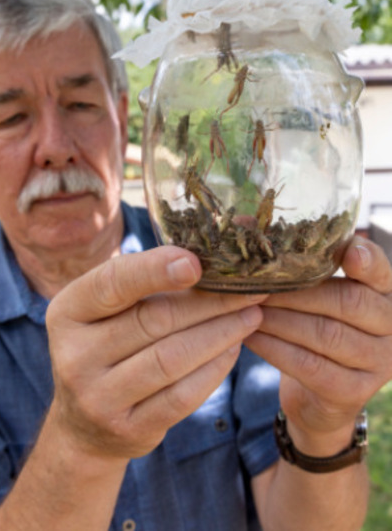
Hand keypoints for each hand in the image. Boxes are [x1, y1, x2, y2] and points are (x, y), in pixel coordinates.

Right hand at [45, 245, 264, 460]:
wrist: (83, 426)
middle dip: (208, 303)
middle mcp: (73, 355)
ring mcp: (98, 396)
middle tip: (249, 290)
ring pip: (171, 358)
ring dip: (220, 334)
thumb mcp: (99, 314)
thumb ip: (135, 287)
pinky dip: (214, 370)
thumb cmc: (103, 349)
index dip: (155, 269)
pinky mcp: (128, 428)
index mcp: (65, 313)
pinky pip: (182, 396)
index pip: (111, 283)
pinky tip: (233, 349)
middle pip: (152, 320)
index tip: (198, 262)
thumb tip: (200, 258)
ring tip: (250, 316)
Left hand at [245, 237, 391, 452]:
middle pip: (348, 302)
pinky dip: (275, 349)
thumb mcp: (313, 297)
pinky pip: (310, 365)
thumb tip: (241, 221)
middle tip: (255, 286)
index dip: (367, 261)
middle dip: (296, 293)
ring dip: (279, 320)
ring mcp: (378, 363)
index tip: (348, 252)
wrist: (317, 396)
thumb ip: (296, 265)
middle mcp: (391, 329)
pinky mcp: (354, 391)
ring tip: (246, 309)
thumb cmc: (310, 330)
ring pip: (326, 334)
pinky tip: (248, 337)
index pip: (381, 273)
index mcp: (384, 296)